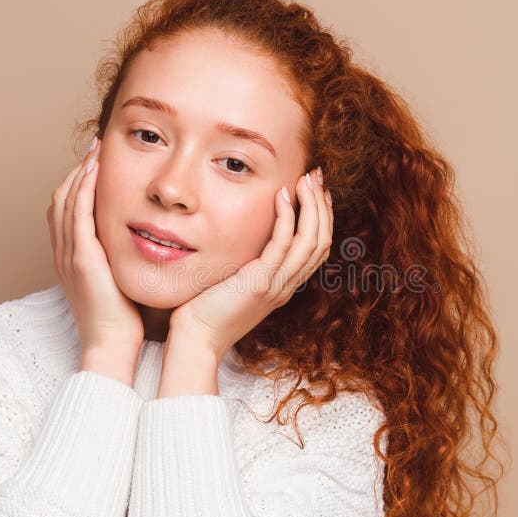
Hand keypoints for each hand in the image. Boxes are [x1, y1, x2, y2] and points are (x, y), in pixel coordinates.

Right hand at [46, 137, 144, 384]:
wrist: (113, 345)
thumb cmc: (124, 320)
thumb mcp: (121, 282)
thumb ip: (125, 261)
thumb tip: (147, 244)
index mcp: (74, 259)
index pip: (68, 211)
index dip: (79, 185)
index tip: (96, 165)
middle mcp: (65, 253)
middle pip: (61, 200)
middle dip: (76, 172)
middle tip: (94, 149)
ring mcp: (70, 255)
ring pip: (66, 201)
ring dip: (79, 172)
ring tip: (95, 150)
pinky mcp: (81, 259)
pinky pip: (77, 214)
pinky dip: (83, 189)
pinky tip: (95, 170)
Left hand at [168, 168, 332, 361]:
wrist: (195, 339)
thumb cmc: (204, 311)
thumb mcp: (233, 283)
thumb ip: (245, 264)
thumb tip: (243, 239)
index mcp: (283, 286)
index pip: (317, 249)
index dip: (322, 218)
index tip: (317, 191)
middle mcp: (287, 286)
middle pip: (321, 242)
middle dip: (322, 206)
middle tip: (316, 177)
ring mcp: (277, 286)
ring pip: (311, 241)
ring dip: (311, 206)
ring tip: (305, 179)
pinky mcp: (261, 283)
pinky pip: (283, 245)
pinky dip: (287, 217)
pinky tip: (281, 195)